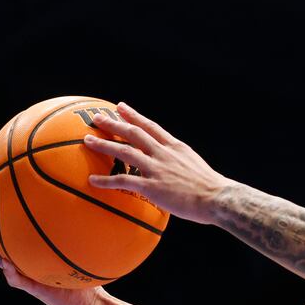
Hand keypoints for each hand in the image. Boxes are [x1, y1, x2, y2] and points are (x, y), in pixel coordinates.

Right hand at [0, 212, 104, 304]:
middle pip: (2, 245)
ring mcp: (30, 277)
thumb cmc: (87, 276)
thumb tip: (87, 204)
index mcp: (35, 255)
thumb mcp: (84, 250)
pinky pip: (18, 281)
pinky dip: (11, 272)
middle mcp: (28, 265)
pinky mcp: (36, 290)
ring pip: (3, 262)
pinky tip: (6, 264)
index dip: (3, 219)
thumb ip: (80, 233)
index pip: (16, 235)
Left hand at [81, 103, 230, 223]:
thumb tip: (174, 166)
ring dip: (104, 144)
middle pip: (133, 133)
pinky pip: (123, 180)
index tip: (121, 107)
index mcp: (175, 147)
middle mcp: (164, 153)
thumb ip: (181, 162)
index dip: (134, 116)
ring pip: (124, 151)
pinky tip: (92, 180)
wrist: (217, 197)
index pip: (150, 126)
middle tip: (97, 117)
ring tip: (87, 140)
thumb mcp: (195, 165)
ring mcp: (157, 168)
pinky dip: (106, 180)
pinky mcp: (152, 186)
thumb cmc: (211, 187)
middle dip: (113, 123)